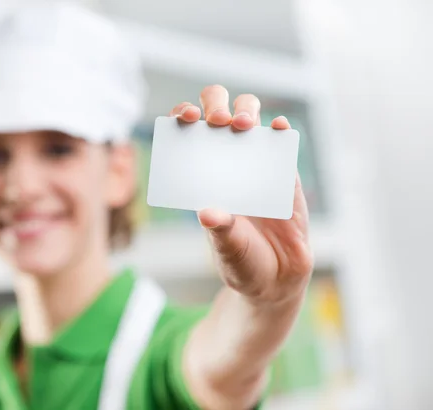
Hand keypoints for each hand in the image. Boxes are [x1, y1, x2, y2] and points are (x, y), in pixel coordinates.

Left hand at [169, 85, 312, 304]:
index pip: (187, 133)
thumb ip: (220, 230)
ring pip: (249, 117)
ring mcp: (256, 163)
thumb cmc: (241, 259)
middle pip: (218, 113)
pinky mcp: (284, 172)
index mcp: (202, 175)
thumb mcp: (227, 248)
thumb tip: (207, 213)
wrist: (277, 278)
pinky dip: (280, 130)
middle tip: (217, 121)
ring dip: (246, 111)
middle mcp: (226, 162)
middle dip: (215, 105)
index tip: (186, 119)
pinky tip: (278, 127)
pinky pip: (282, 142)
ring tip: (243, 125)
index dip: (184, 116)